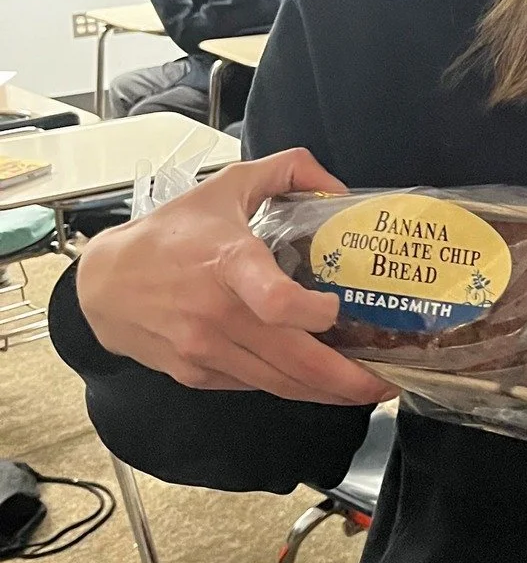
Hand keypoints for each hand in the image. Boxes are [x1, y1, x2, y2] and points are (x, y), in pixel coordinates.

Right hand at [76, 147, 391, 404]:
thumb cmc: (168, 235)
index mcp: (228, 264)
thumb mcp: (227, 186)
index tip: (337, 310)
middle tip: (386, 379)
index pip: (272, 300)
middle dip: (347, 379)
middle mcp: (218, 315)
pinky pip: (257, 387)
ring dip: (328, 392)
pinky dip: (291, 387)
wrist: (103, 285)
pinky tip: (317, 380)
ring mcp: (206, 351)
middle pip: (293, 361)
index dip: (311, 313)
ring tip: (365, 387)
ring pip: (280, 385)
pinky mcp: (198, 374)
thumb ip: (287, 170)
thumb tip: (338, 186)